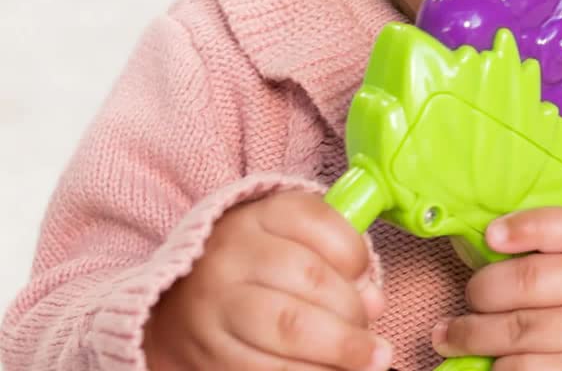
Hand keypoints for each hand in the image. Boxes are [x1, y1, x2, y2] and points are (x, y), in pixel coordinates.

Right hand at [143, 189, 392, 370]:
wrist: (174, 305)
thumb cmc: (252, 268)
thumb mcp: (286, 239)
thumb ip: (332, 256)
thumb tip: (373, 302)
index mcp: (256, 217)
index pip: (317, 221)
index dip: (355, 252)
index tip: (367, 276)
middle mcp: (231, 257)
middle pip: (309, 278)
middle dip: (352, 312)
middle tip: (375, 337)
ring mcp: (214, 307)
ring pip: (290, 328)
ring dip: (340, 352)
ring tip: (368, 361)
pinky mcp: (207, 357)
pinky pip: (267, 370)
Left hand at [432, 207, 561, 369]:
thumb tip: (494, 237)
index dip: (527, 228)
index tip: (491, 235)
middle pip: (532, 282)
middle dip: (483, 290)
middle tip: (467, 294)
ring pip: (525, 331)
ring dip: (475, 334)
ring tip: (449, 333)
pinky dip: (504, 368)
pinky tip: (490, 363)